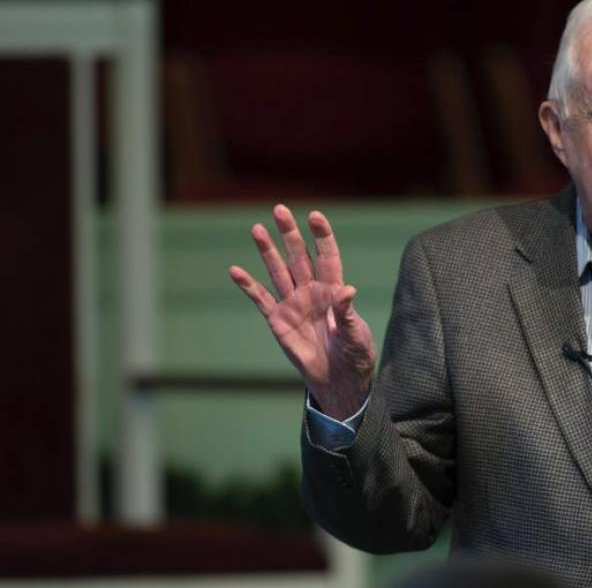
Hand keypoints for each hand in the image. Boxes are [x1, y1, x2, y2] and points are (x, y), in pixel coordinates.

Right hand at [229, 205, 373, 419]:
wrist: (338, 380)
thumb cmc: (354, 355)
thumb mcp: (355, 334)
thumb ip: (348, 313)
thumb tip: (347, 290)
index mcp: (334, 290)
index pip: (327, 256)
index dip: (321, 236)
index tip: (314, 216)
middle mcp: (311, 291)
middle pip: (299, 256)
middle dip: (289, 234)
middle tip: (280, 209)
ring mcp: (293, 303)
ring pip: (278, 271)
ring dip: (267, 251)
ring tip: (257, 228)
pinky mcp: (278, 320)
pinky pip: (261, 299)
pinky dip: (248, 286)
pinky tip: (235, 270)